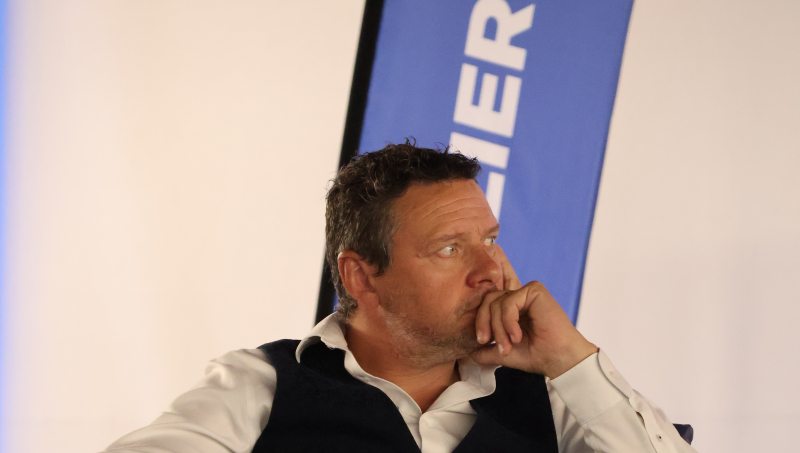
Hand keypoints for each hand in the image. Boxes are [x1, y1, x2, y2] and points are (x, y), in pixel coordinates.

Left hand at [470, 247, 597, 377]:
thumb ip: (485, 350)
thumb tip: (465, 351)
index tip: (481, 342)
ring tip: (508, 346)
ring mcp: (527, 292)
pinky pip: (509, 301)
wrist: (559, 360)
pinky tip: (517, 336)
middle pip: (487, 300)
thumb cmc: (536, 356)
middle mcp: (518, 297)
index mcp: (511, 308)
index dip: (480, 321)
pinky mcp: (535, 290)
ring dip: (498, 328)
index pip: (486, 304)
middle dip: (484, 323)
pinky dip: (508, 321)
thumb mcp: (503, 352)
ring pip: (496, 302)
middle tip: (487, 343)